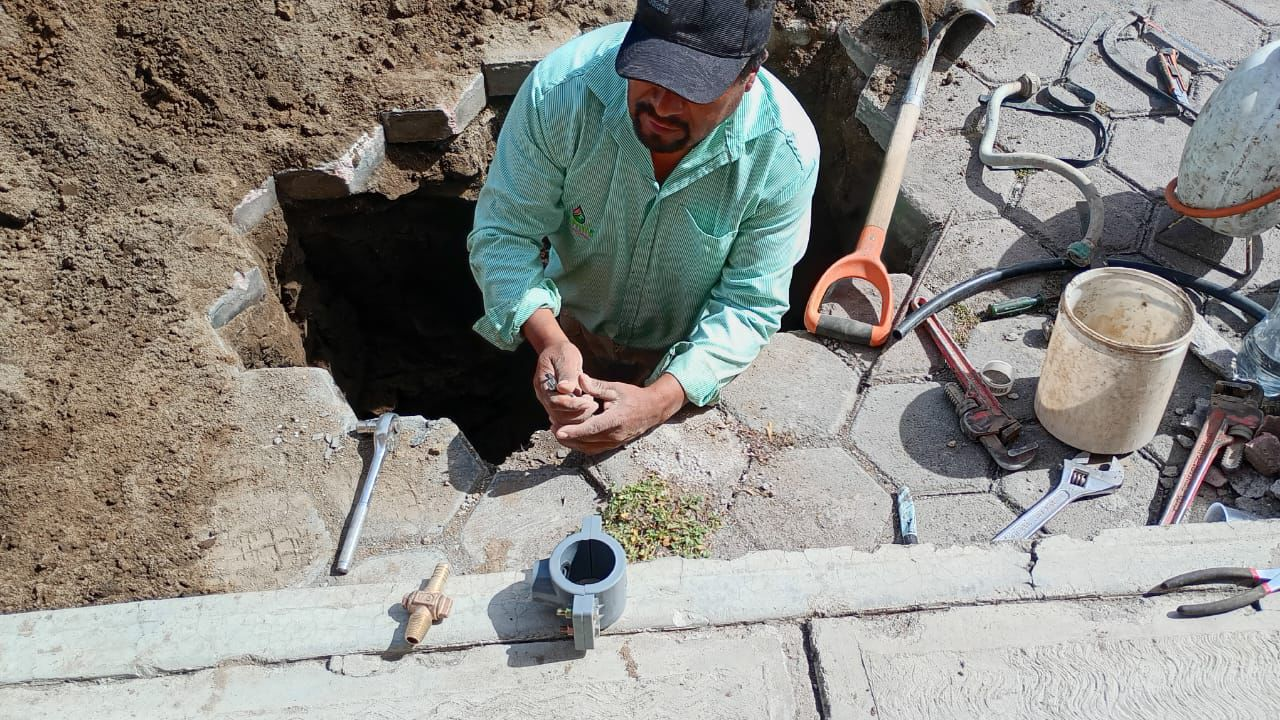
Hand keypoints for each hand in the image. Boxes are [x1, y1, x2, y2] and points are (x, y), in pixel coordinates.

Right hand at [533, 341, 596, 425]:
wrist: (557, 352)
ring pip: (563, 420)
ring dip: (579, 415)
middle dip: (577, 413)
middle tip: (594, 404)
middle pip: (558, 415)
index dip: (571, 405)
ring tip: (592, 403)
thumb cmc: (561, 352)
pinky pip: (567, 418)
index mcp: (542, 384)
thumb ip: (566, 374)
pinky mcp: (558, 406)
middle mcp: (544, 396)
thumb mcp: (566, 357)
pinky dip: (579, 415)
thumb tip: (565, 389)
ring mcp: (550, 402)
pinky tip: (588, 406)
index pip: (554, 402)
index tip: (588, 402)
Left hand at [553, 373, 685, 453]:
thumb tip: (579, 379)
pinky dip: (580, 445)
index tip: (559, 432)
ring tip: (557, 431)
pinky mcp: (613, 446)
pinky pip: (593, 449)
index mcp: (615, 420)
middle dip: (567, 436)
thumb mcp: (615, 389)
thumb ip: (596, 386)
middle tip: (552, 426)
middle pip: (586, 441)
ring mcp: (614, 443)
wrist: (651, 410)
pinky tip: (570, 437)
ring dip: (572, 442)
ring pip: (588, 448)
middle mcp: (614, 435)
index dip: (575, 431)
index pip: (592, 428)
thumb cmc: (633, 397)